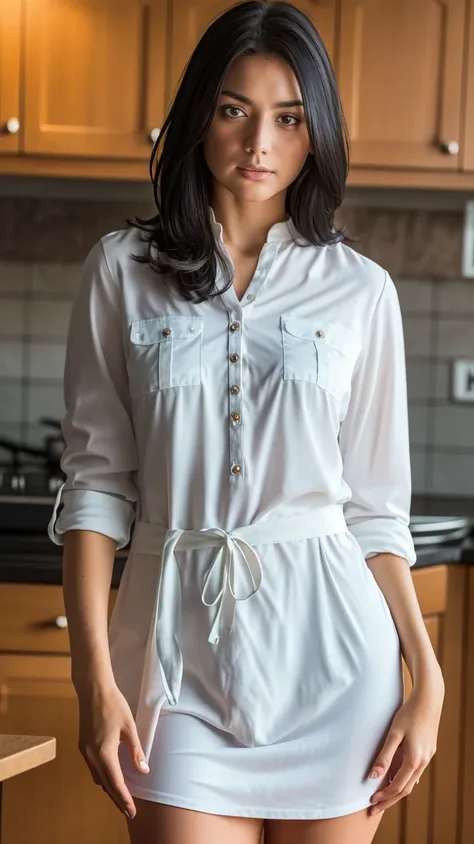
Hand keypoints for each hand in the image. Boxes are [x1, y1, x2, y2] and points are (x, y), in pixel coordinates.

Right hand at [77, 680, 149, 819]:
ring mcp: (84, 751)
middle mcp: (91, 756)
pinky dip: (102, 776)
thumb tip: (143, 770)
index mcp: (104, 753)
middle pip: (104, 784)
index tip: (132, 811)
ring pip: (96, 777)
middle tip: (128, 811)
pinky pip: (92, 768)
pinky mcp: (82, 745)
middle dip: (116, 798)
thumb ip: (136, 750)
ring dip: (108, 788)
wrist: (92, 689)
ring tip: (121, 796)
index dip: (124, 799)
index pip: (116, 783)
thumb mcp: (129, 727)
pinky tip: (110, 775)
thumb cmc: (114, 704)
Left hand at [368, 672, 444, 814]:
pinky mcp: (428, 751)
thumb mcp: (394, 734)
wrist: (429, 699)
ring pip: (411, 781)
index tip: (370, 802)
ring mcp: (427, 757)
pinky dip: (404, 779)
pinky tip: (396, 778)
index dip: (383, 796)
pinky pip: (415, 772)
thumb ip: (384, 756)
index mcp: (414, 760)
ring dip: (397, 791)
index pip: (397, 787)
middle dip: (389, 800)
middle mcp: (423, 762)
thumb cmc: (409, 713)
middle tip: (374, 808)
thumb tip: (373, 776)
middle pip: (405, 789)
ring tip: (382, 796)